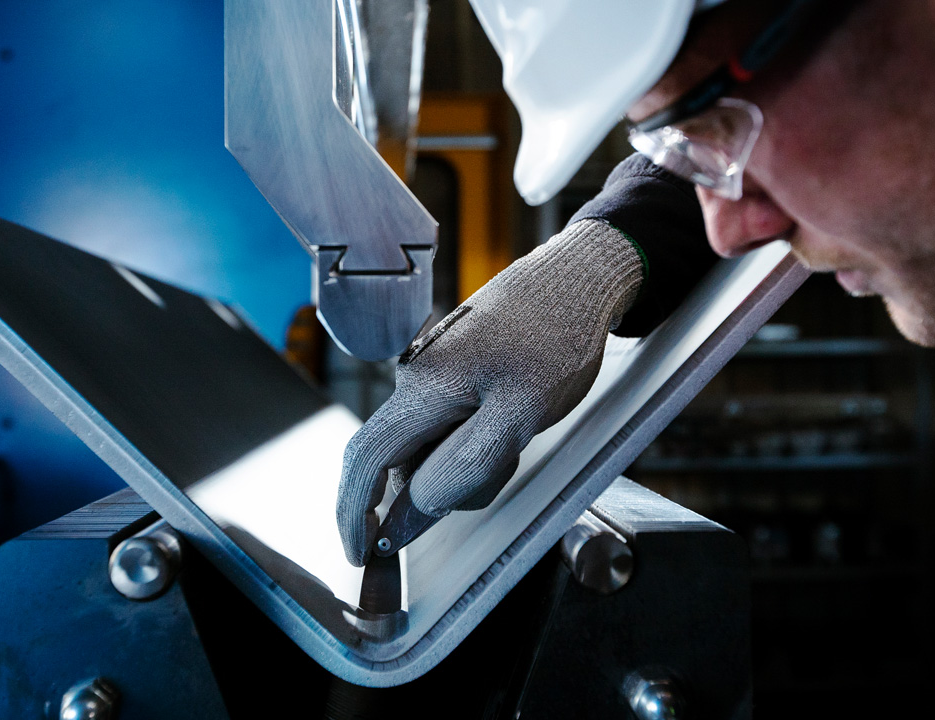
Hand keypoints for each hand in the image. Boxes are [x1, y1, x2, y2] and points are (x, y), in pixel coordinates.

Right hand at [336, 219, 645, 565]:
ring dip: (466, 462)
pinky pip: (449, 423)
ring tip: (520, 433)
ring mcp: (433, 372)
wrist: (580, 277)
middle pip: (401, 458)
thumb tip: (417, 505)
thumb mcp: (522, 412)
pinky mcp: (453, 369)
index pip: (365, 460)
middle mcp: (415, 378)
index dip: (355, 513)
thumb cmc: (558, 337)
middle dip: (438, 486)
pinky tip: (513, 420)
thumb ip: (466, 464)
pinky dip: (474, 441)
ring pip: (430, 444)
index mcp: (422, 388)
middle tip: (500, 470)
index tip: (360, 553)